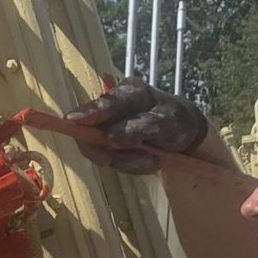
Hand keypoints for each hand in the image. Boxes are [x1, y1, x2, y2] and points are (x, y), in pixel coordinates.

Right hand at [67, 79, 209, 173]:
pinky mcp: (108, 143)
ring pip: (100, 150)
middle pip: (91, 130)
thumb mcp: (167, 123)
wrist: (185, 135)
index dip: (87, 113)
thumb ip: (140, 127)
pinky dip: (129, 165)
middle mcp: (112, 107)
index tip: (71, 121)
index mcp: (129, 92)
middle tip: (139, 160)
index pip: (104, 104)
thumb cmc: (177, 122)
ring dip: (126, 161)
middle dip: (110, 151)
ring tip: (152, 159)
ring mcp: (107, 126)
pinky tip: (147, 160)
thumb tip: (110, 137)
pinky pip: (110, 160)